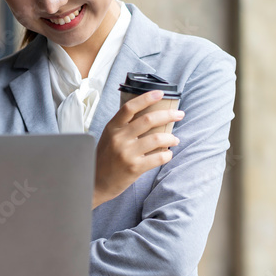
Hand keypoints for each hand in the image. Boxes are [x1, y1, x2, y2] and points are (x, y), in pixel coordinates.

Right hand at [93, 90, 183, 207]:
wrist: (95, 183)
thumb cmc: (104, 159)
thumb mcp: (108, 138)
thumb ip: (123, 127)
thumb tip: (148, 116)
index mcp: (112, 128)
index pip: (130, 107)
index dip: (146, 98)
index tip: (160, 93)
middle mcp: (119, 138)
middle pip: (148, 120)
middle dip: (168, 115)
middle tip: (179, 114)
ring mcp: (126, 153)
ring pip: (157, 138)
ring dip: (171, 137)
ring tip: (175, 139)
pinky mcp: (134, 168)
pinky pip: (158, 158)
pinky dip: (167, 155)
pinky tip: (168, 154)